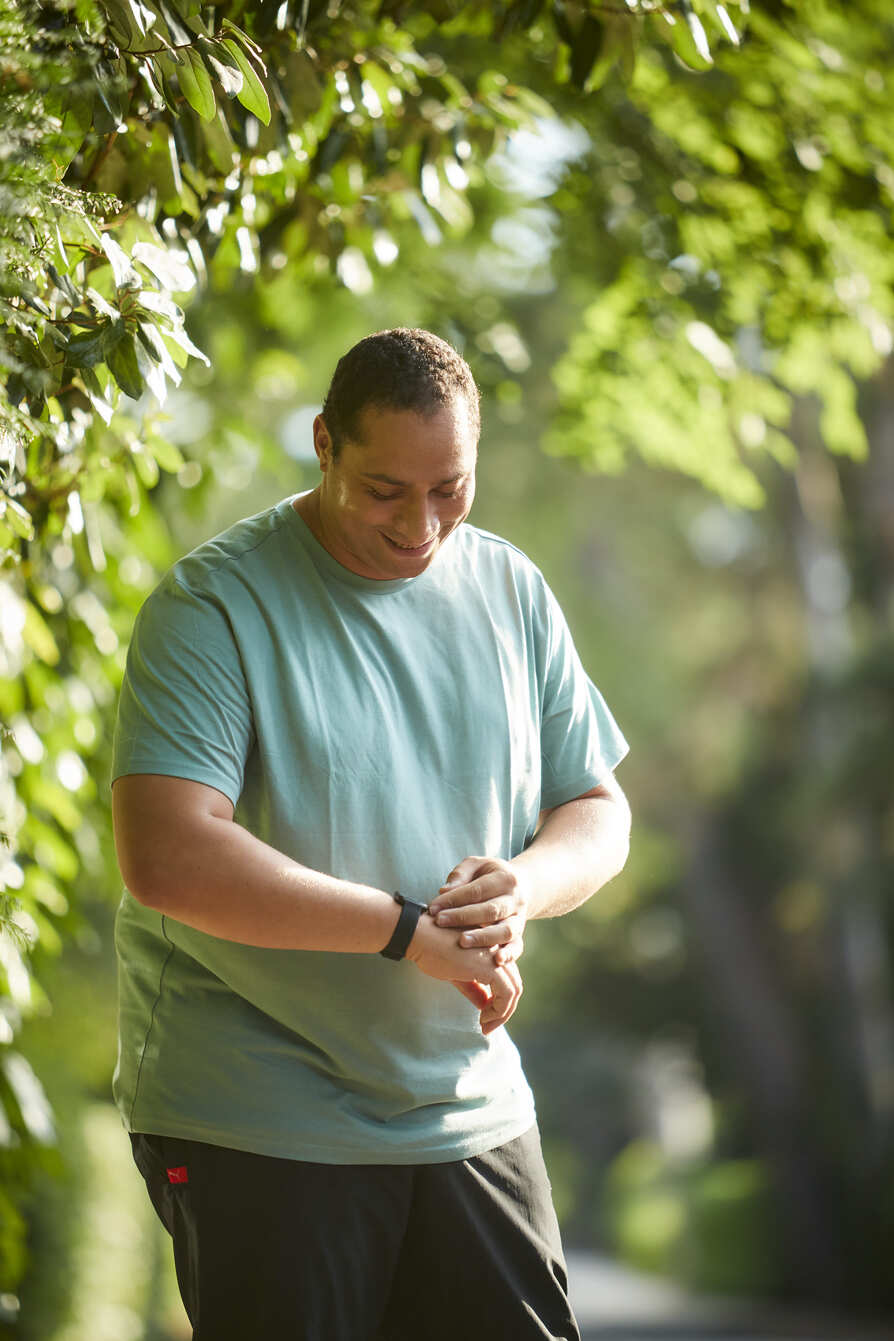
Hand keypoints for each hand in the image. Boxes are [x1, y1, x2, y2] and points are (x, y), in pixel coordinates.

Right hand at [405, 915, 522, 1033]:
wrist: (419, 935)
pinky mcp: (491, 966)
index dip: (500, 1000)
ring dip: (503, 1013)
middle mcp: (499, 950)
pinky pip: (507, 993)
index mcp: (492, 949)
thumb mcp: (457, 972)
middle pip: (514, 984)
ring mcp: (496, 956)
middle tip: (487, 1027)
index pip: (507, 978)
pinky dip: (500, 1010)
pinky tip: (483, 1018)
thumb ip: (473, 986)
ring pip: (514, 990)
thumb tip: (484, 1004)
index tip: (485, 1016)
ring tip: (485, 1026)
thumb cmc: (432, 949)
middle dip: (504, 1010)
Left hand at [427, 856, 528, 967]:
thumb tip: (444, 891)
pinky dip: (509, 954)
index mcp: (505, 878)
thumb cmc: (488, 876)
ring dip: (484, 937)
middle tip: (440, 921)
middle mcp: (515, 899)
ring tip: (462, 941)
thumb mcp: (476, 865)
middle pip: (491, 910)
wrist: (520, 886)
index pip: (477, 890)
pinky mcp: (520, 934)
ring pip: (506, 930)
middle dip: (463, 917)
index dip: (454, 899)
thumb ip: (460, 875)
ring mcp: (519, 918)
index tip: (433, 908)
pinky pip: (517, 946)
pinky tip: (496, 961)